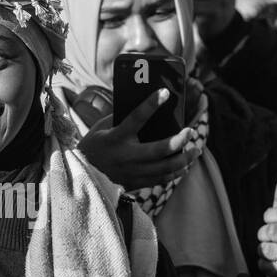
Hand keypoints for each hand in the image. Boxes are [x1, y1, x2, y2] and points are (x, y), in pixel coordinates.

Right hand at [78, 90, 201, 192]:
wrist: (81, 176)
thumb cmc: (94, 146)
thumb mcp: (101, 129)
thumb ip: (121, 119)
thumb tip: (146, 107)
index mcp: (115, 138)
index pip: (135, 118)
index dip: (151, 104)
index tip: (165, 93)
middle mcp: (126, 156)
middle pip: (159, 150)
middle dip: (179, 141)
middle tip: (190, 131)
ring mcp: (132, 172)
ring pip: (165, 168)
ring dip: (184, 159)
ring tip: (195, 151)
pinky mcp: (135, 183)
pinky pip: (161, 179)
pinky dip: (175, 172)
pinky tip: (184, 166)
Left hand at [257, 205, 276, 276]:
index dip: (270, 215)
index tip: (270, 220)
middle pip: (270, 230)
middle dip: (263, 235)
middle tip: (269, 239)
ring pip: (266, 249)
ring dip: (263, 251)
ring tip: (271, 253)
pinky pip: (265, 266)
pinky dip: (264, 265)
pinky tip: (272, 265)